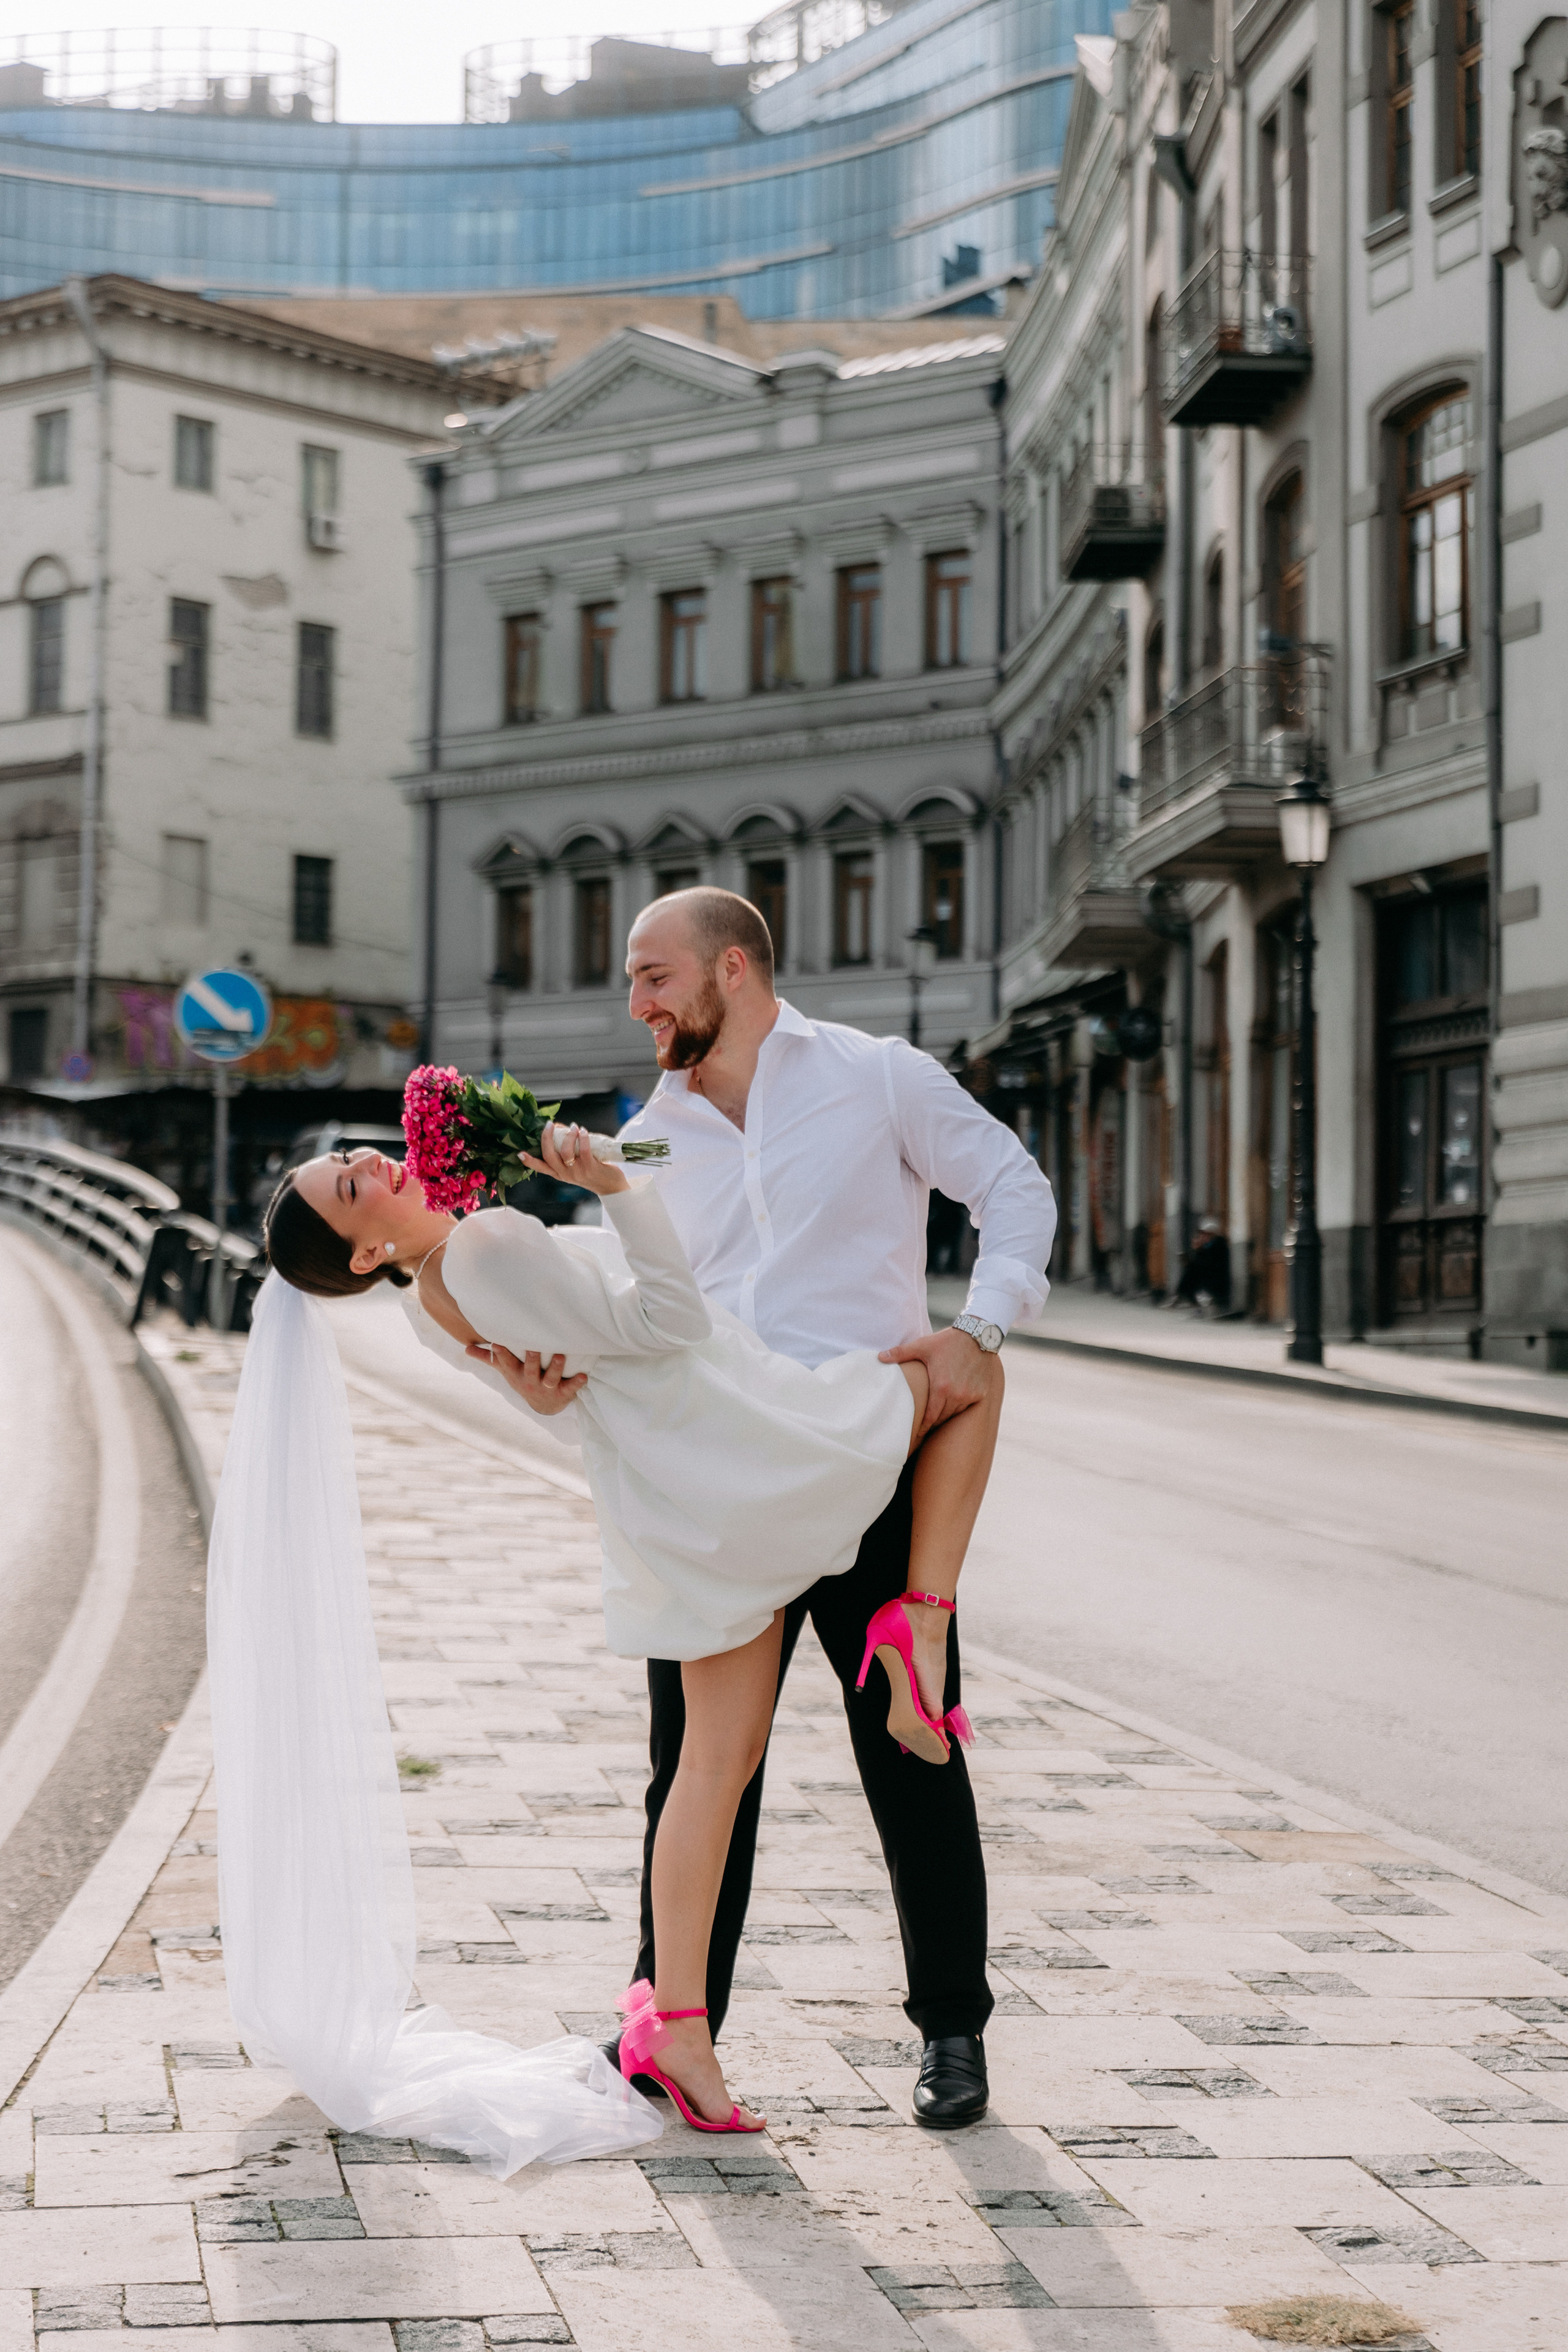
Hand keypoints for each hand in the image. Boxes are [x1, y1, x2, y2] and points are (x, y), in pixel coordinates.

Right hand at [470, 1340, 586, 1416]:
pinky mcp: (563, 1393)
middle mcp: (530, 1382)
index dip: (501, 1355)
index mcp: (516, 1375)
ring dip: (555, 1368)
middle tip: (533, 1347)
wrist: (544, 1406)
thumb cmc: (524, 1379)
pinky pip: (571, 1388)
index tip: (497, 1344)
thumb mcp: (506, 1371)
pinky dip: (577, 1383)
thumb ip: (488, 1359)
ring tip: (560, 1356)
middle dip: (531, 1360)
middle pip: (529, 1371)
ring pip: (550, 1379)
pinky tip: (583, 1376)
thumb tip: (466, 1348)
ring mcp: (547, 1388)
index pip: (506, 1364)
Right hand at [522, 1121, 629, 1197]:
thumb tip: (561, 1129)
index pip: (540, 1168)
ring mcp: (577, 1172)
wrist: (611, 1187)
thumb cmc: (592, 1172)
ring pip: (566, 1152)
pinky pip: (583, 1150)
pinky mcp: (590, 1168)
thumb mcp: (574, 1167)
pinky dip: (582, 1138)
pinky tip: (583, 1131)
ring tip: (573, 1127)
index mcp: (559, 1174)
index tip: (520, 1153)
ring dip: (568, 1136)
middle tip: (550, 1124)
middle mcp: (565, 1175)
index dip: (529, 1161)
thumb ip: (566, 1153)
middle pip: (549, 1156)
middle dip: (547, 1138)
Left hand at [878, 1325, 993, 1442]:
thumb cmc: (947, 1341)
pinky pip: (967, 1407)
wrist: (978, 1335)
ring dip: (945, 1416)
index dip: (923, 1428)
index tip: (916, 1434)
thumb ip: (900, 1353)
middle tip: (923, 1429)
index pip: (930, 1417)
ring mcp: (970, 1395)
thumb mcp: (922, 1346)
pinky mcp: (980, 1393)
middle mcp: (957, 1394)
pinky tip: (952, 1405)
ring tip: (935, 1419)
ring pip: (955, 1413)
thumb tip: (879, 1357)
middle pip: (942, 1418)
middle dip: (932, 1424)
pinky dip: (959, 1407)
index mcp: (941, 1387)